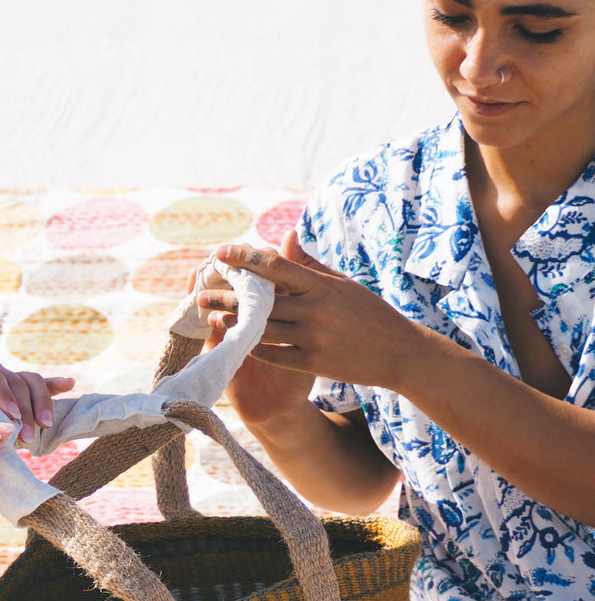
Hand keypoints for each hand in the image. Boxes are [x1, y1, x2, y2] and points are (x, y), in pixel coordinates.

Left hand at [0, 360, 73, 442]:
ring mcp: (11, 376)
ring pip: (32, 381)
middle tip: (28, 436)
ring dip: (42, 404)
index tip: (12, 416)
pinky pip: (43, 383)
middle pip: (16, 381)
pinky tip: (70, 384)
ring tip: (45, 425)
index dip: (4, 396)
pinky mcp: (26, 386)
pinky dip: (56, 384)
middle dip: (24, 410)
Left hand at [195, 230, 412, 419]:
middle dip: (228, 297)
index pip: (276, 267)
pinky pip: (275, 355)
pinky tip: (236, 342)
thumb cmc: (369, 313)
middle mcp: (316, 309)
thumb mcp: (343, 283)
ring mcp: (314, 338)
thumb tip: (286, 237)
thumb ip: (310, 264)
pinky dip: (254, 349)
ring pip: (264, 329)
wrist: (399, 352)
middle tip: (201, 294)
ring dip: (235, 324)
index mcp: (322, 285)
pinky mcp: (314, 363)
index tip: (221, 253)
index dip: (245, 259)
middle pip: (262, 301)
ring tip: (212, 318)